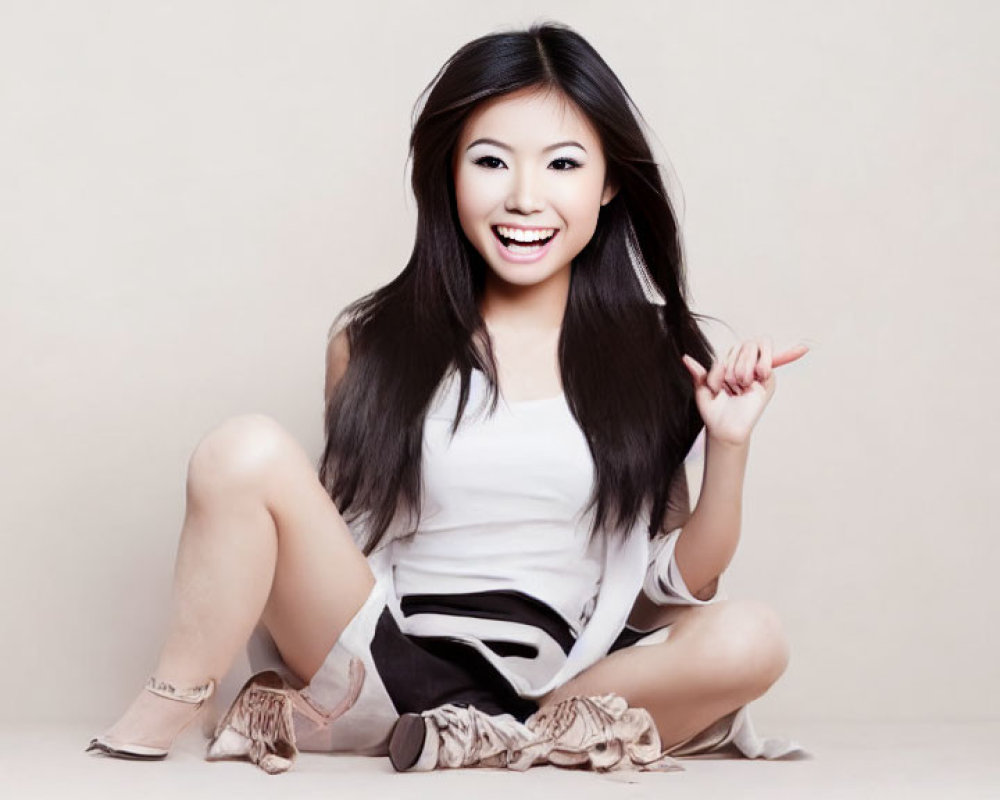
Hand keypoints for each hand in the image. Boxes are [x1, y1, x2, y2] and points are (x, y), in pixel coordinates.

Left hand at [681, 338, 807, 445]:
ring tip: (739, 385)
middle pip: (742, 345)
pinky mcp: (768, 381)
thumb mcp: (702, 390)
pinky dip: (770, 358)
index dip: (730, 360)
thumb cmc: (714, 411)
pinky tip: (803, 348)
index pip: (738, 350)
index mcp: (732, 366)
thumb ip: (699, 373)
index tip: (721, 383)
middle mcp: (747, 366)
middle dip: (729, 364)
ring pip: (752, 347)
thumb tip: (685, 358)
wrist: (723, 428)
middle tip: (727, 386)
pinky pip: (772, 359)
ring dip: (741, 366)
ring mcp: (759, 372)